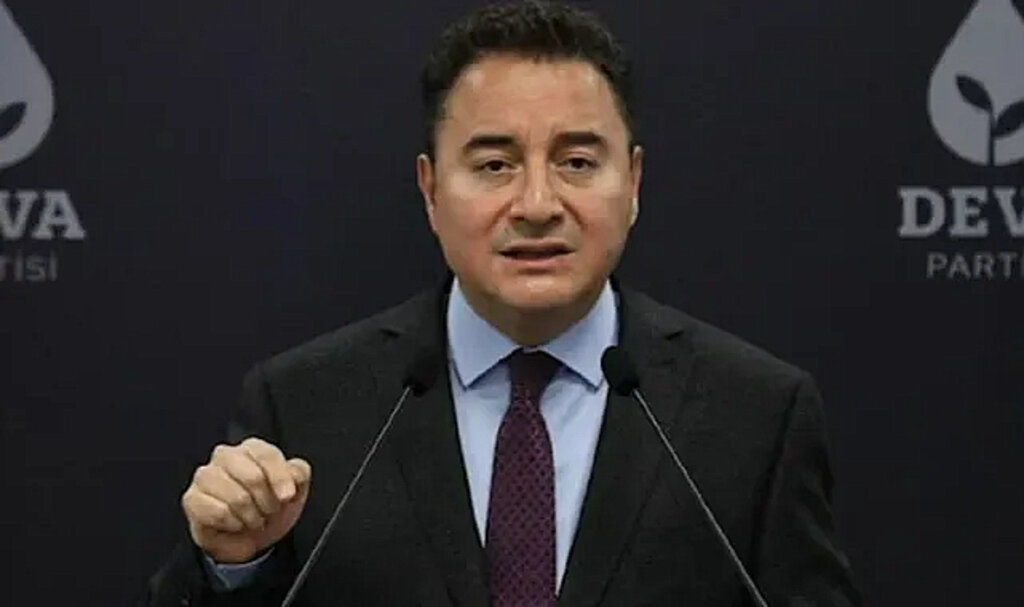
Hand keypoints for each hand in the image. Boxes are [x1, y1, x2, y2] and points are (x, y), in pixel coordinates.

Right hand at [181, 437, 311, 563]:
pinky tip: (236, 524)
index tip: (287, 496)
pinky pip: (219, 513)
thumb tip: (293, 473)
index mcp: (251, 449)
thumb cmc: (268, 509)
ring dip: (251, 516)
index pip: (266, 454)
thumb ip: (299, 473)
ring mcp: (205, 476)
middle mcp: (225, 457)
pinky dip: (234, 524)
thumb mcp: (294, 490)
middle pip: (253, 476)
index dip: (280, 478)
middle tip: (269, 511)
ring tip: (253, 518)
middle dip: (267, 502)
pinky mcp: (192, 499)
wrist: (249, 538)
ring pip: (236, 497)